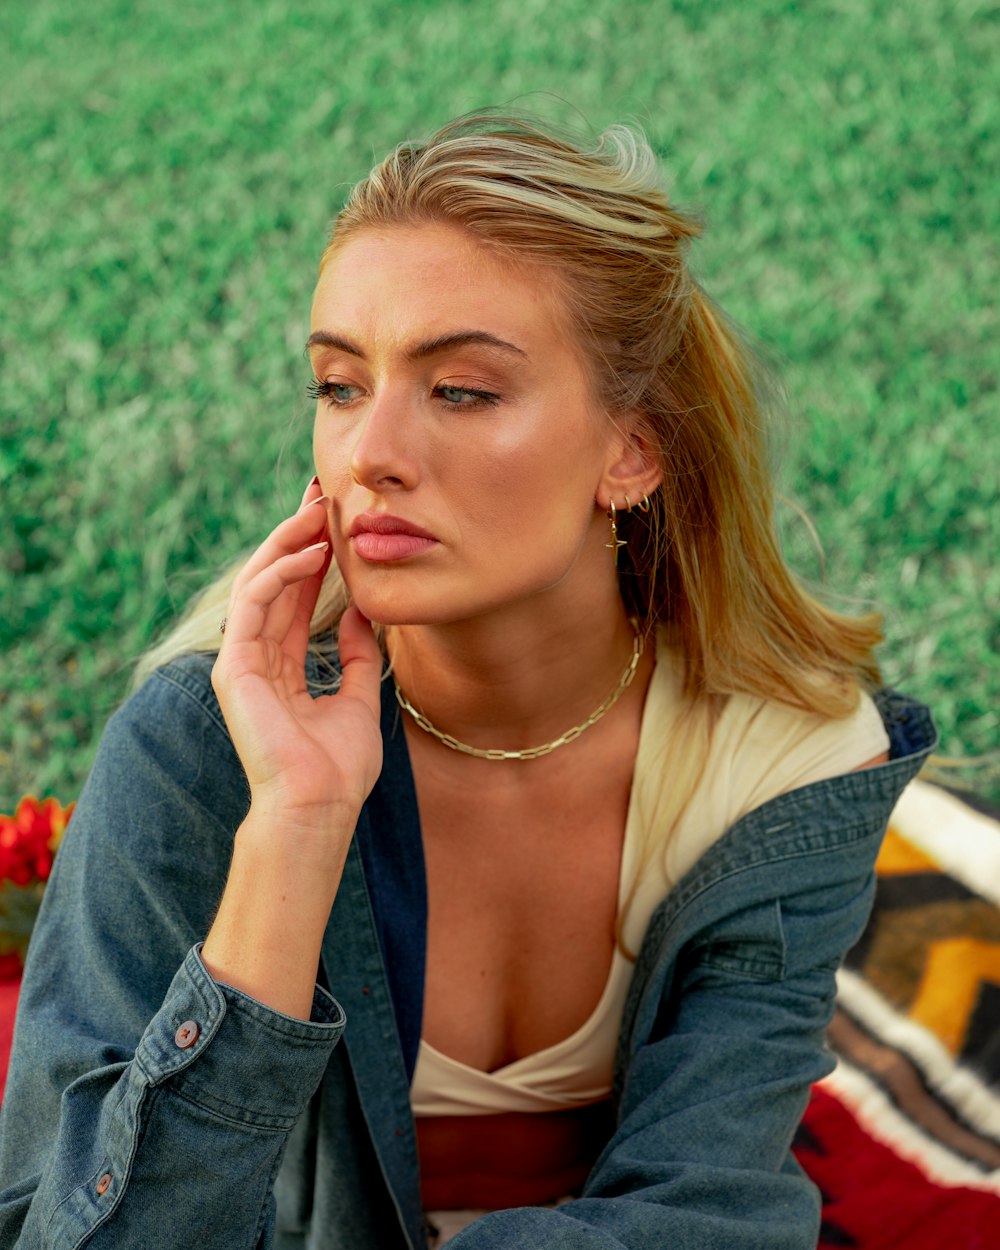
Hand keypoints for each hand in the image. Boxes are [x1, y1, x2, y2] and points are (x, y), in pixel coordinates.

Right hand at [211, 477, 383, 825]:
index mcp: (282, 669)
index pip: (294, 600)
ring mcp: (242, 661)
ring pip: (259, 583)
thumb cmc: (339, 767)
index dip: (314, 559)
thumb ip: (357, 656)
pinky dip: (280, 571)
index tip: (336, 522)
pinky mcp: (235, 665)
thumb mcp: (361, 699)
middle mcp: (258, 659)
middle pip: (274, 582)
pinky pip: (253, 601)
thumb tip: (361, 616)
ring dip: (289, 542)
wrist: (319, 805)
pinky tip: (311, 550)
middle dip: (297, 536)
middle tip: (323, 497)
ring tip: (319, 512)